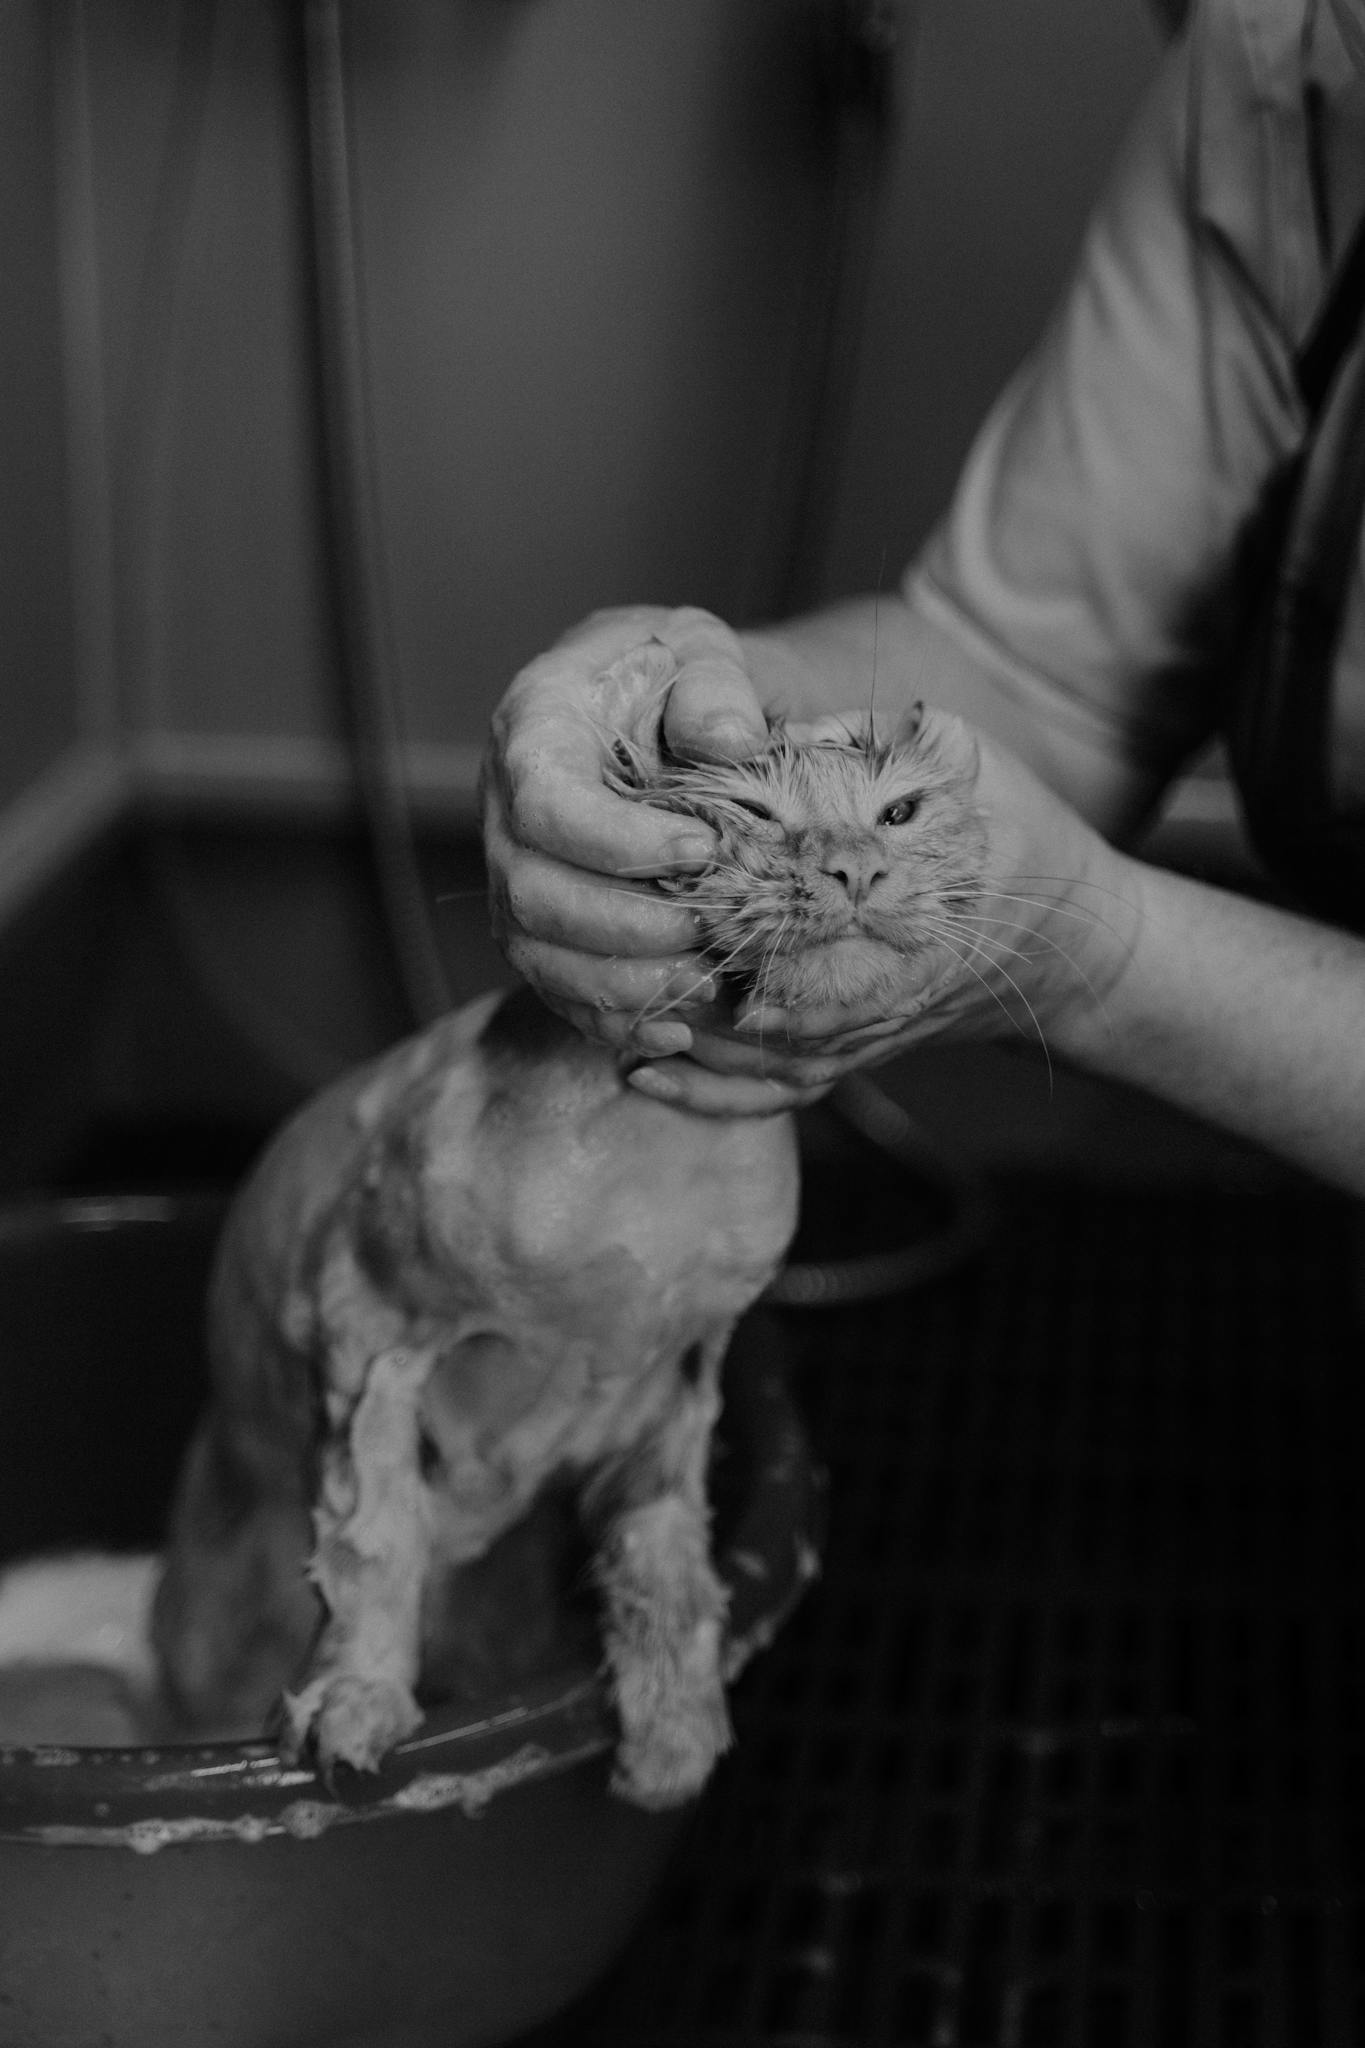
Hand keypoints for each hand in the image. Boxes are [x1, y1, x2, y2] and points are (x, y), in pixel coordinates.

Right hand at [481, 606, 768, 1055]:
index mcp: (532, 730)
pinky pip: (555, 992)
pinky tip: (677, 1027)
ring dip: (626, 981)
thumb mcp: (699, 650)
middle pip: (532, 894)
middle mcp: (504, 811)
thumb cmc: (675, 677)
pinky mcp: (538, 928)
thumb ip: (713, 685)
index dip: (620, 841)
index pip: (547, 803)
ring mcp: (513, 875)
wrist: (661, 711)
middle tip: (715, 925)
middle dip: (630, 925)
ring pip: (537, 955)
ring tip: (711, 980)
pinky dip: (613, 1020)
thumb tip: (730, 741)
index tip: (704, 849)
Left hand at [624, 722, 1143, 1114]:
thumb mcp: (964, 761)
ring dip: (678, 1044)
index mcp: (894, 910)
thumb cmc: (1018, 835)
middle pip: (749, 1006)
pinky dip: (705, 1094)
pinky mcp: (849, 1059)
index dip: (715, 925)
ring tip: (607, 1012)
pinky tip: (643, 1068)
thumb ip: (869, 741)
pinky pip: (768, 1095)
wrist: (1069, 942)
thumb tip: (768, 730)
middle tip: (603, 965)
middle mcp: (869, 989)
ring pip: (749, 1061)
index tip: (656, 908)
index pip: (786, 927)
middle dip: (676, 992)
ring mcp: (857, 1035)